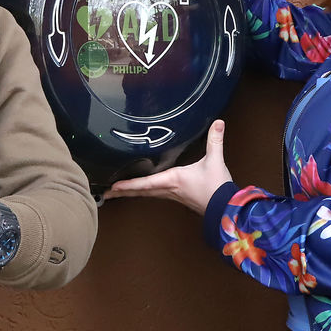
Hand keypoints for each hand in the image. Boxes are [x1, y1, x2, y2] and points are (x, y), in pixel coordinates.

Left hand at [104, 119, 231, 214]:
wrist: (225, 208)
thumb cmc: (217, 187)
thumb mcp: (215, 161)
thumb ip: (215, 140)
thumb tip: (218, 122)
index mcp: (172, 180)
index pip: (146, 183)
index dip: (128, 184)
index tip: (113, 186)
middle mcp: (168, 189)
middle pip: (140, 191)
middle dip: (122, 192)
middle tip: (105, 193)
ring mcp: (172, 195)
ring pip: (146, 194)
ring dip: (131, 193)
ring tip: (116, 192)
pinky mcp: (177, 197)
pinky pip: (154, 194)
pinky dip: (142, 191)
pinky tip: (140, 190)